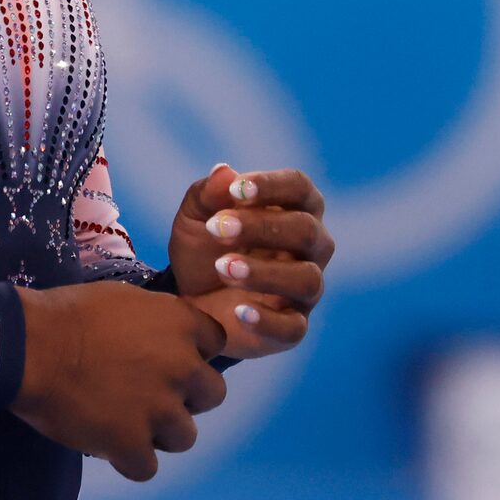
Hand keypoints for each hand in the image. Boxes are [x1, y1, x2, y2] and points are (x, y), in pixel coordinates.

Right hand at [11, 281, 227, 481]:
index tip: (170, 359)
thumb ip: (156, 321)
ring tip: (128, 424)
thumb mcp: (125, 299)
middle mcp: (182, 368)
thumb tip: (163, 336)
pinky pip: (147, 468)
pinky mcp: (132, 444)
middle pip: (212, 395)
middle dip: (187, 397)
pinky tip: (110, 446)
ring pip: (186, 437)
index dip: (194, 354)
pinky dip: (130, 461)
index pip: (216, 344)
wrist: (32, 347)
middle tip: (152, 396)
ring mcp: (160, 410)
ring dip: (161, 433)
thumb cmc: (70, 314)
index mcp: (181, 324)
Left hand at [167, 163, 334, 358]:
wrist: (189, 300)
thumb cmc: (204, 247)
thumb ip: (208, 194)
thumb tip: (224, 171)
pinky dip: (268, 321)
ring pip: (306, 278)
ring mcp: (305, 290)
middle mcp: (310, 247)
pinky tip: (239, 312)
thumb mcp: (195, 218)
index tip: (236, 190)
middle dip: (262, 227)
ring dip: (264, 272)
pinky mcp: (293, 327)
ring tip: (223, 268)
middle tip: (217, 229)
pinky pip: (294, 327)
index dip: (272, 186)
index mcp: (294, 209)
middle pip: (305, 230)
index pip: (299, 188)